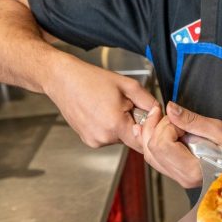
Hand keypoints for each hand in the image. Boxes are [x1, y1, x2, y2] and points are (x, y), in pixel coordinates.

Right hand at [43, 54, 158, 150]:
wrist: (62, 79)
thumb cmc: (91, 79)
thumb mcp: (127, 85)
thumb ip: (148, 101)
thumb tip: (159, 112)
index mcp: (115, 125)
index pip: (143, 142)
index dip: (150, 131)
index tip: (150, 120)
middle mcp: (103, 138)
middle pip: (131, 139)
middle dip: (134, 124)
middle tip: (126, 105)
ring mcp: (93, 141)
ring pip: (119, 138)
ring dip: (121, 125)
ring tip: (110, 105)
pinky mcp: (87, 140)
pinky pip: (107, 136)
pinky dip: (109, 126)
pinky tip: (100, 111)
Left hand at [135, 102, 221, 187]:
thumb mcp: (221, 131)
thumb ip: (192, 120)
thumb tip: (170, 108)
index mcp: (192, 169)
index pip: (162, 144)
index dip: (167, 126)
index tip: (182, 120)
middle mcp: (182, 177)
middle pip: (151, 148)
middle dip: (156, 126)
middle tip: (169, 114)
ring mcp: (178, 177)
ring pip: (149, 154)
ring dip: (151, 132)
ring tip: (158, 116)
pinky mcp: (178, 173)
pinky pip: (155, 158)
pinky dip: (150, 141)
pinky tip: (150, 128)